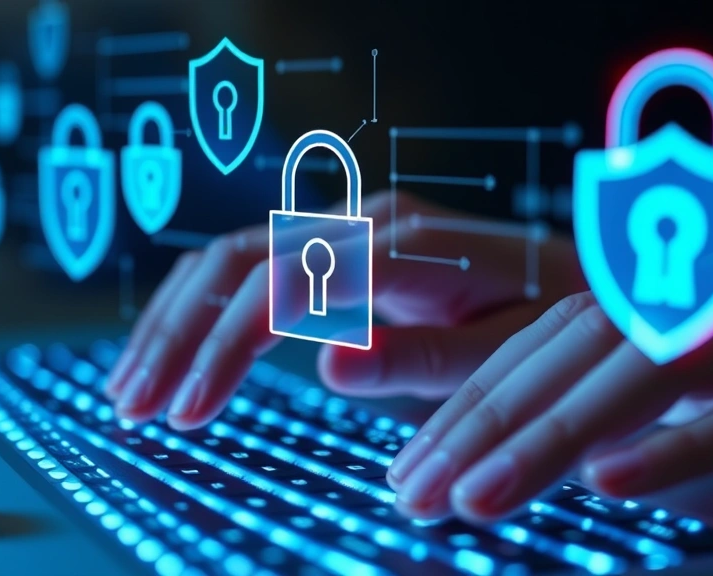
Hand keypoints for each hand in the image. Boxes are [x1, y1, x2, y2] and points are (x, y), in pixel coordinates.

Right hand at [105, 190, 585, 428]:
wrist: (581, 279)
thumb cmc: (555, 323)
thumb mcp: (509, 351)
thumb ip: (425, 355)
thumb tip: (328, 362)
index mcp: (405, 245)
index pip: (284, 286)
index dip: (224, 350)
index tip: (186, 418)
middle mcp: (367, 222)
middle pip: (239, 262)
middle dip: (178, 335)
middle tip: (131, 407)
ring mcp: (351, 227)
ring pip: (233, 258)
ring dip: (176, 321)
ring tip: (131, 388)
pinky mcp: (343, 245)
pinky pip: (257, 266)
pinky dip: (206, 309)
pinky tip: (178, 350)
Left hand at [387, 237, 712, 521]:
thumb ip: (657, 409)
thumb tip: (568, 458)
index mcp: (698, 287)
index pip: (558, 331)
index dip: (479, 393)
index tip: (416, 459)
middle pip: (583, 344)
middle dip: (488, 419)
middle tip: (414, 487)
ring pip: (655, 369)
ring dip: (554, 437)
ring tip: (475, 498)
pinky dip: (680, 448)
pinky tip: (610, 486)